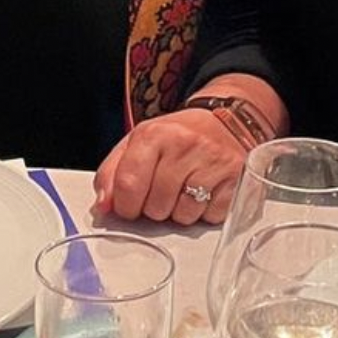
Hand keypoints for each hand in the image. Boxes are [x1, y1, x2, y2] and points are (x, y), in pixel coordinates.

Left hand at [92, 109, 243, 225]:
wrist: (224, 120)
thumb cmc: (176, 136)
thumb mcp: (138, 143)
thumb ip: (112, 173)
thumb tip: (102, 206)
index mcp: (153, 134)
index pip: (127, 186)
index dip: (124, 206)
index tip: (129, 204)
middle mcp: (183, 144)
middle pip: (155, 207)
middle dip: (154, 207)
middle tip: (162, 189)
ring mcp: (211, 161)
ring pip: (182, 216)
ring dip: (179, 211)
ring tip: (184, 188)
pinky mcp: (235, 177)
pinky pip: (209, 217)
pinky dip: (204, 211)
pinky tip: (205, 190)